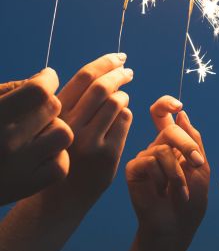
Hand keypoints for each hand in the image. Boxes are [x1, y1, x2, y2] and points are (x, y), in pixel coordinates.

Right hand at [0, 68, 72, 203]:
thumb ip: (11, 90)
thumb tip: (46, 78)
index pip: (38, 91)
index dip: (47, 80)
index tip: (45, 79)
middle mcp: (5, 143)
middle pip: (53, 108)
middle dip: (47, 104)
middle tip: (35, 110)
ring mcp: (18, 168)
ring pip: (63, 134)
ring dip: (54, 129)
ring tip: (38, 133)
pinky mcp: (26, 187)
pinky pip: (61, 164)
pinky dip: (55, 157)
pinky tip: (40, 153)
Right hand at [57, 53, 132, 196]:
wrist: (65, 193)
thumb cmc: (67, 149)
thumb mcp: (62, 122)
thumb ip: (76, 100)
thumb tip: (105, 68)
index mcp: (57, 113)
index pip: (83, 77)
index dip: (105, 62)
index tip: (119, 57)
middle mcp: (70, 125)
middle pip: (102, 87)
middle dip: (119, 74)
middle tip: (129, 71)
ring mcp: (89, 141)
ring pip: (116, 102)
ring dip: (123, 95)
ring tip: (121, 99)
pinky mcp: (107, 154)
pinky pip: (125, 120)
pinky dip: (126, 114)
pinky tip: (120, 119)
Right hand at [126, 95, 208, 249]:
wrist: (176, 228)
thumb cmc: (191, 201)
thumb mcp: (201, 168)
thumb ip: (194, 140)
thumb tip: (181, 113)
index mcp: (173, 144)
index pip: (163, 115)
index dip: (166, 104)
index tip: (178, 105)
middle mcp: (156, 147)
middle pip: (169, 129)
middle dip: (187, 146)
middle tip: (198, 164)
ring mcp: (144, 157)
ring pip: (162, 148)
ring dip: (177, 173)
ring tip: (180, 192)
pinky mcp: (133, 169)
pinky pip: (150, 161)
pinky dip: (164, 178)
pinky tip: (163, 193)